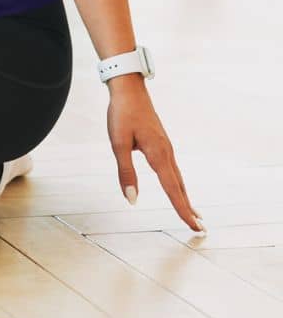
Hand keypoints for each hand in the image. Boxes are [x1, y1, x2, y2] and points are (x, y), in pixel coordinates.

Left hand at [107, 77, 205, 233]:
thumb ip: (126, 172)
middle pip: (180, 186)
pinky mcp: (161, 142)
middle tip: (200, 229)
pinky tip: (177, 187)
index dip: (182, 210)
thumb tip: (132, 200)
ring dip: (185, 196)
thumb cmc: (122, 114)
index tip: (194, 227)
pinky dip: (178, 183)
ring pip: (178, 177)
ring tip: (193, 213)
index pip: (173, 190)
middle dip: (189, 208)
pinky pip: (173, 168)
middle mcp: (166, 152)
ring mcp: (166, 146)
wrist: (129, 88)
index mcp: (158, 154)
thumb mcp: (118, 143)